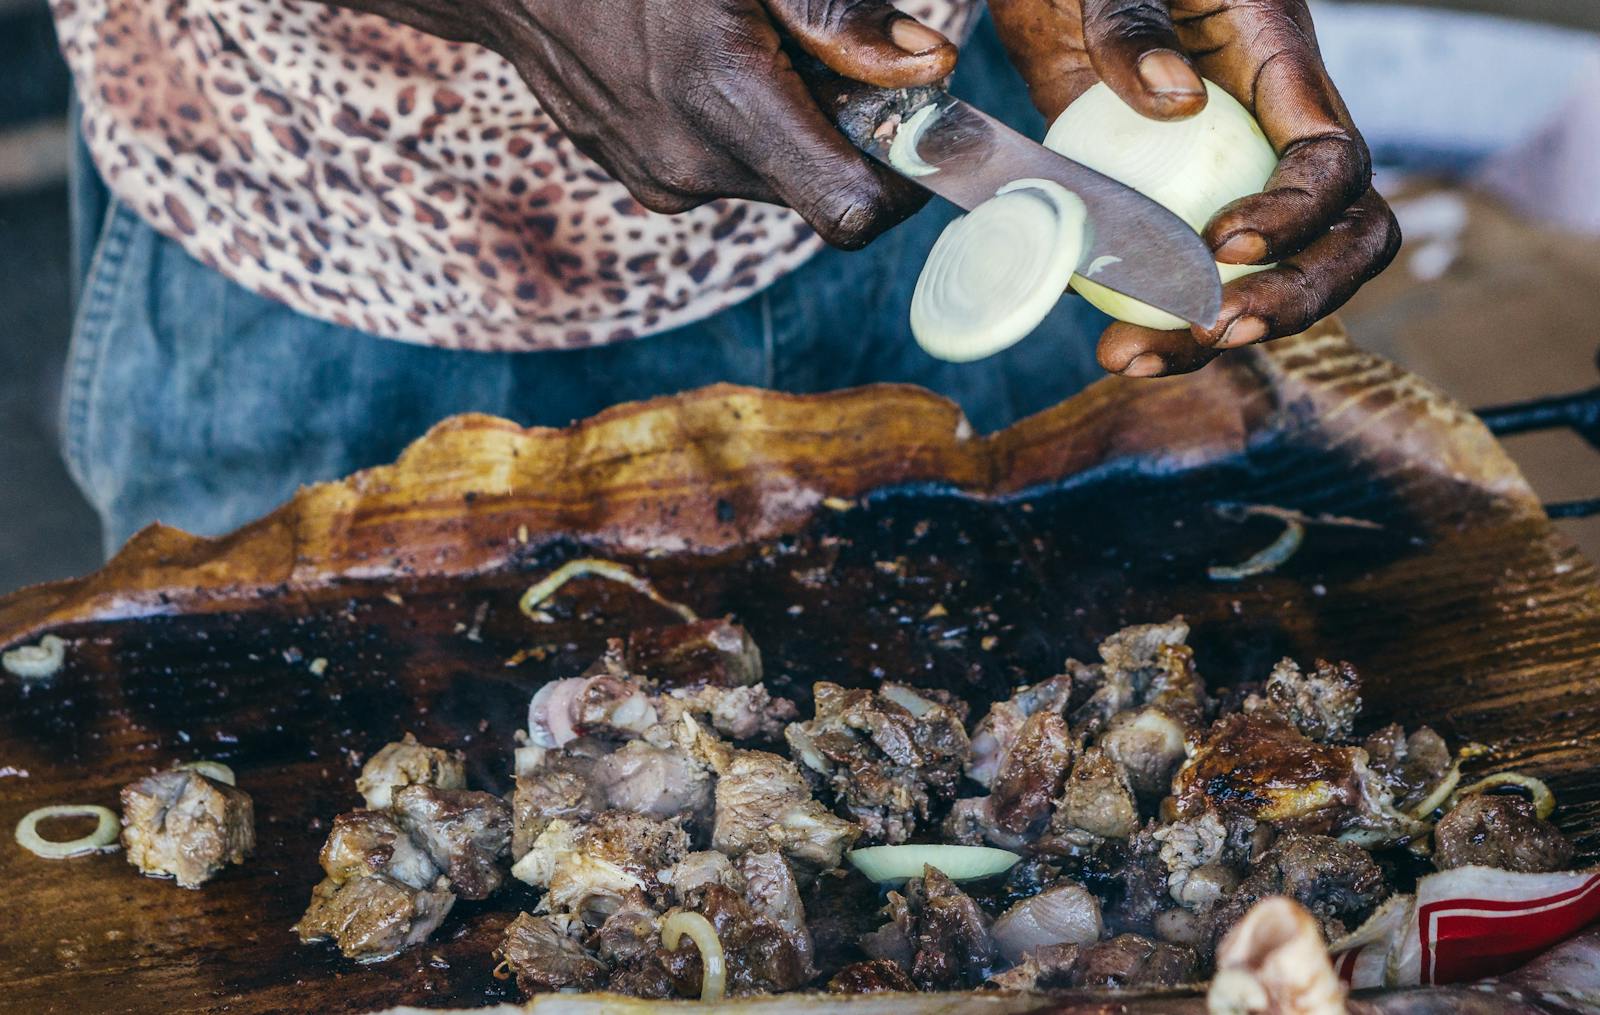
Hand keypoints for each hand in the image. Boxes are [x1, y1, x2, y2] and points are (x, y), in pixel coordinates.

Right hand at [415, 0, 957, 248]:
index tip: (922, 131)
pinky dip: (738, 124)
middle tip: (819, 49)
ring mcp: (655, 177)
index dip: (907, 182)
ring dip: (789, 122)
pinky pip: (721, 164)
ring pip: (773, 173)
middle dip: (846, 130)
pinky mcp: (634, 173)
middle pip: (820, 186)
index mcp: (724, 102)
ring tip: (745, 43)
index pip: (853, 210)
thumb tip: (927, 68)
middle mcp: (690, 164)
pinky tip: (701, 58)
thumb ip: (835, 16)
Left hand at [989, 0, 1400, 375]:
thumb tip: (1176, 99)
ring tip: (1126, 360)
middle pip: (1332, 240)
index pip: (1334, 161)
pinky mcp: (1162, 209)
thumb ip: (1133, 26)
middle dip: (1290, 301)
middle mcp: (1264, 135)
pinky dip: (1147, 318)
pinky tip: (1102, 339)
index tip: (1224, 247)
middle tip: (1214, 330)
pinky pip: (1175, 276)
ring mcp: (1218, 180)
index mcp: (1278, 68)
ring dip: (1205, 334)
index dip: (1299, 217)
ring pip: (1256, 279)